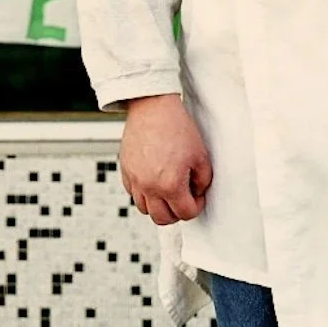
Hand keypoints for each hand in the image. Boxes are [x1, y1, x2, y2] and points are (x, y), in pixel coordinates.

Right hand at [119, 93, 212, 225]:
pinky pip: (133, 193)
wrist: (152, 107)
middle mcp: (149, 186)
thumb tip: (196, 192)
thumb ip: (202, 180)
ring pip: (145, 209)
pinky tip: (154, 180)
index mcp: (170, 184)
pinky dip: (144, 193)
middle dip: (176, 213)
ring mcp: (135, 180)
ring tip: (167, 191)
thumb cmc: (176, 127)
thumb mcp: (200, 155)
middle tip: (183, 199)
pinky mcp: (125, 171)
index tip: (198, 196)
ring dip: (158, 205)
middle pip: (162, 219)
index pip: (186, 213)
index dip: (197, 206)